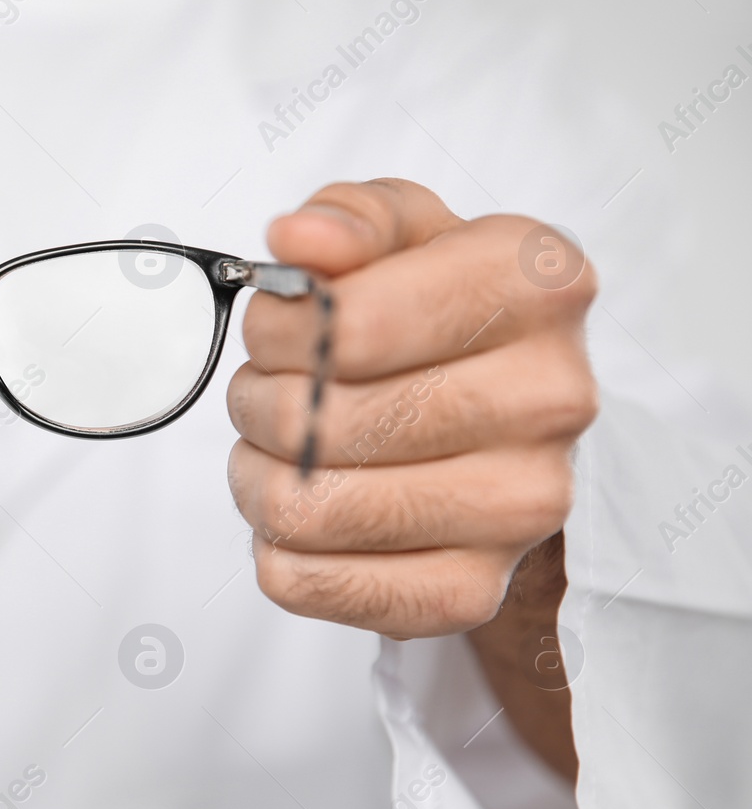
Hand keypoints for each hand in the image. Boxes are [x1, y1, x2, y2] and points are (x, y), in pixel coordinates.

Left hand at [227, 179, 597, 639]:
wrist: (507, 432)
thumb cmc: (442, 318)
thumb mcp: (407, 234)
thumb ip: (350, 217)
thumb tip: (300, 240)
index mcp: (537, 286)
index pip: (349, 324)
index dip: (276, 330)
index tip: (273, 330)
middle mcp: (550, 399)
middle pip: (319, 421)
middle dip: (258, 404)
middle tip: (266, 395)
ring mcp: (520, 507)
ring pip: (305, 508)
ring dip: (257, 478)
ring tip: (276, 453)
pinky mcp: (471, 591)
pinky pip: (313, 584)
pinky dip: (278, 551)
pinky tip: (304, 514)